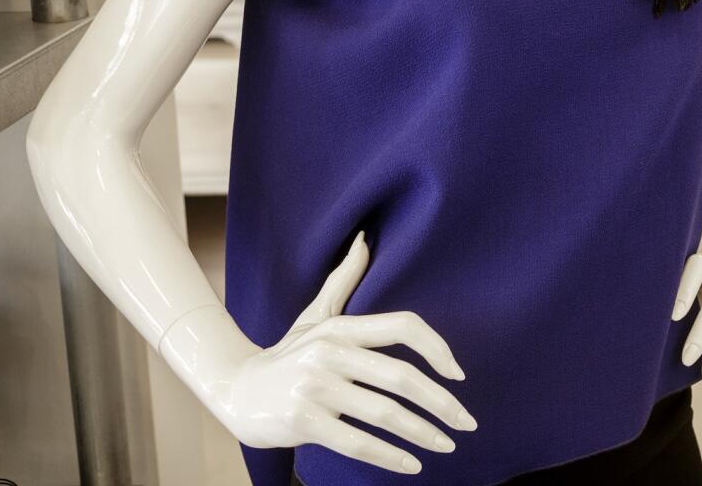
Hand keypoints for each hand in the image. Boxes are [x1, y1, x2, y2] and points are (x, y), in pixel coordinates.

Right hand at [211, 233, 473, 474]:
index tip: (459, 375)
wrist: (234, 389)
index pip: (404, 327)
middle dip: (442, 403)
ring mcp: (314, 386)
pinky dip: (389, 457)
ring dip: (423, 433)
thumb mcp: (315, 316)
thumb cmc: (287, 355)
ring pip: (384, 413)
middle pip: (401, 376)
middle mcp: (330, 351)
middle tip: (467, 422)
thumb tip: (364, 238)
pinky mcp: (302, 420)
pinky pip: (357, 442)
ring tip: (446, 445)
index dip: (438, 348)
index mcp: (342, 327)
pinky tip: (412, 465)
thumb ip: (343, 280)